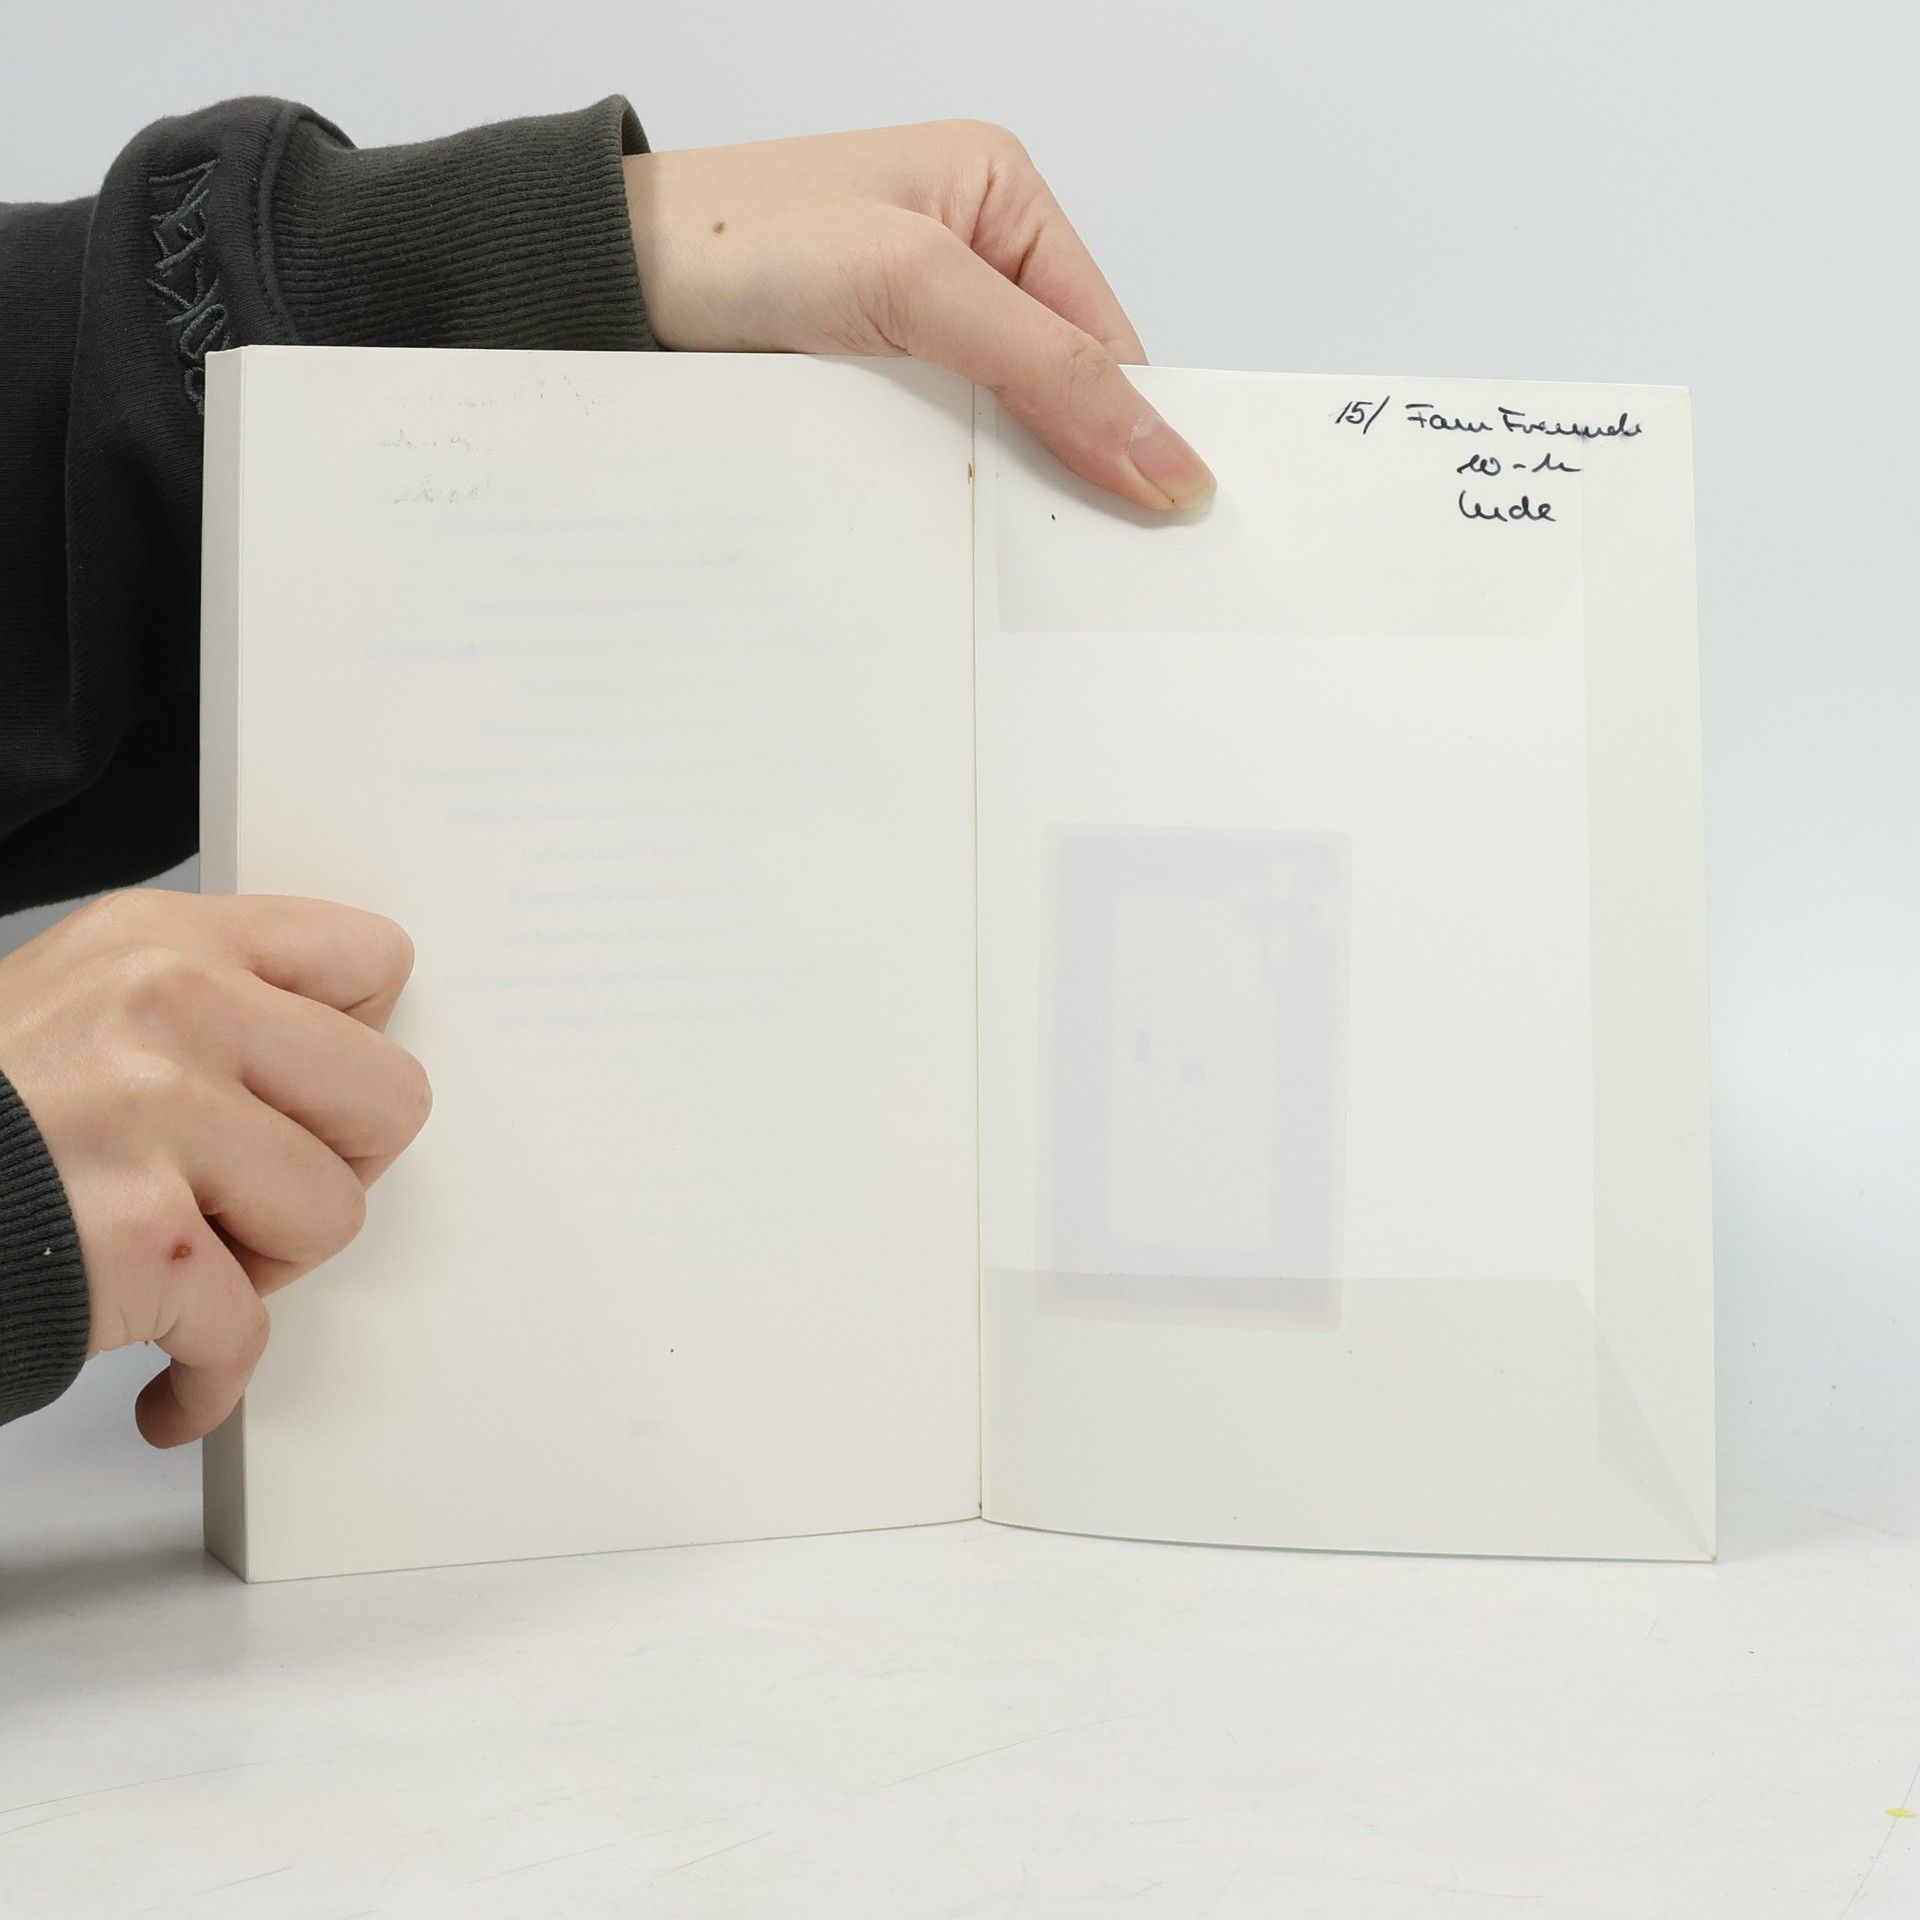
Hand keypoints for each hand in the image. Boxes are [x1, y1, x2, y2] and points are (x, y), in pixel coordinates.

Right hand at [0, 891, 431, 1446]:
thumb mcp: (75, 1002)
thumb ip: (204, 1010)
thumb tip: (329, 1056)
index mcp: (165, 942)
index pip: (369, 960)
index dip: (358, 1048)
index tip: (315, 1100)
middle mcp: (171, 1006)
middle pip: (390, 1097)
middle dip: (335, 1167)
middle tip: (258, 1199)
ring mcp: (156, 1116)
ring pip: (333, 1215)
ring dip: (263, 1269)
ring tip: (178, 1266)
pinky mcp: (139, 1236)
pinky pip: (246, 1330)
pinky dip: (205, 1378)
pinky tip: (167, 1381)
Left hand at [623, 121, 1215, 512]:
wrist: (604, 284)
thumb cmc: (742, 240)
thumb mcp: (918, 286)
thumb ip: (1048, 368)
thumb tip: (1163, 451)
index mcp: (1002, 199)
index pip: (1106, 337)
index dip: (1132, 427)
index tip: (1155, 519)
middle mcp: (966, 260)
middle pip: (1058, 391)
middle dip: (1066, 465)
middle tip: (1084, 559)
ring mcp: (912, 330)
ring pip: (996, 433)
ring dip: (998, 490)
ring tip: (1010, 555)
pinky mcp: (865, 386)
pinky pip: (935, 455)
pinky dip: (942, 496)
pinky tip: (944, 535)